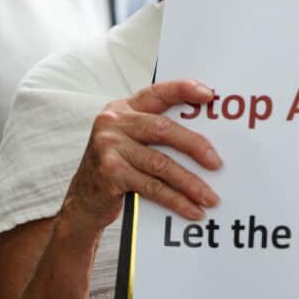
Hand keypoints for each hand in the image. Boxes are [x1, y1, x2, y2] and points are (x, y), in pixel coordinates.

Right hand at [59, 80, 223, 236]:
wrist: (81, 201)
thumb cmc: (115, 167)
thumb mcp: (129, 141)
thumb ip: (155, 132)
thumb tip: (205, 140)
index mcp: (122, 108)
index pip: (157, 92)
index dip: (184, 89)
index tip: (210, 95)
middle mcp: (113, 123)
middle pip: (163, 129)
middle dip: (195, 145)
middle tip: (217, 162)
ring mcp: (109, 147)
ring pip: (161, 163)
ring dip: (190, 183)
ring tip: (210, 197)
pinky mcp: (110, 173)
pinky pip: (152, 187)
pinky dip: (176, 200)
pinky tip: (192, 209)